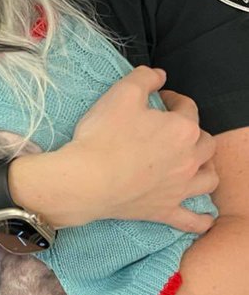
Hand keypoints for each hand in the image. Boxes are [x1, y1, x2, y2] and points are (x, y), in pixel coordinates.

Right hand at [44, 67, 216, 232]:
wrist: (86, 180)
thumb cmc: (103, 136)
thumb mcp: (121, 93)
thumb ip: (144, 77)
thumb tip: (159, 75)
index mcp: (182, 129)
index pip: (187, 108)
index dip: (174, 99)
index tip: (160, 98)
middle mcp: (189, 159)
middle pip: (205, 142)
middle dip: (193, 132)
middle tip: (172, 129)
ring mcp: (179, 188)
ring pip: (208, 178)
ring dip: (205, 169)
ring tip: (193, 164)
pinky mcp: (165, 210)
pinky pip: (193, 220)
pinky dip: (201, 219)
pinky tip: (203, 218)